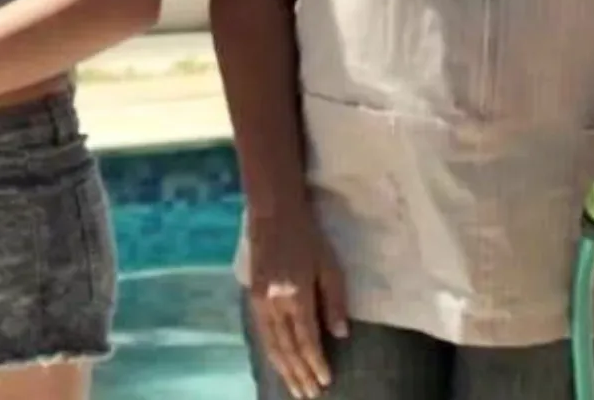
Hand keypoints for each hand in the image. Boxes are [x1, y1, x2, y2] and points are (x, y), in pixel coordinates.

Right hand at [246, 206, 348, 398]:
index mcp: (295, 295)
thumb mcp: (329, 265)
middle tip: (310, 396)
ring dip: (284, 369)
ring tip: (295, 388)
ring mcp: (259, 301)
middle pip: (287, 348)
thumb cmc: (308, 236)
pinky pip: (262, 333)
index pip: (306, 339)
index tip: (325, 381)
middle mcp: (274, 303)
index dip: (316, 363)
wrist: (272, 212)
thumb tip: (340, 335)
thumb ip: (335, 301)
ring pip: (271, 345)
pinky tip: (278, 363)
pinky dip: (271, 353)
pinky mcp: (252, 297)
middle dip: (299, 374)